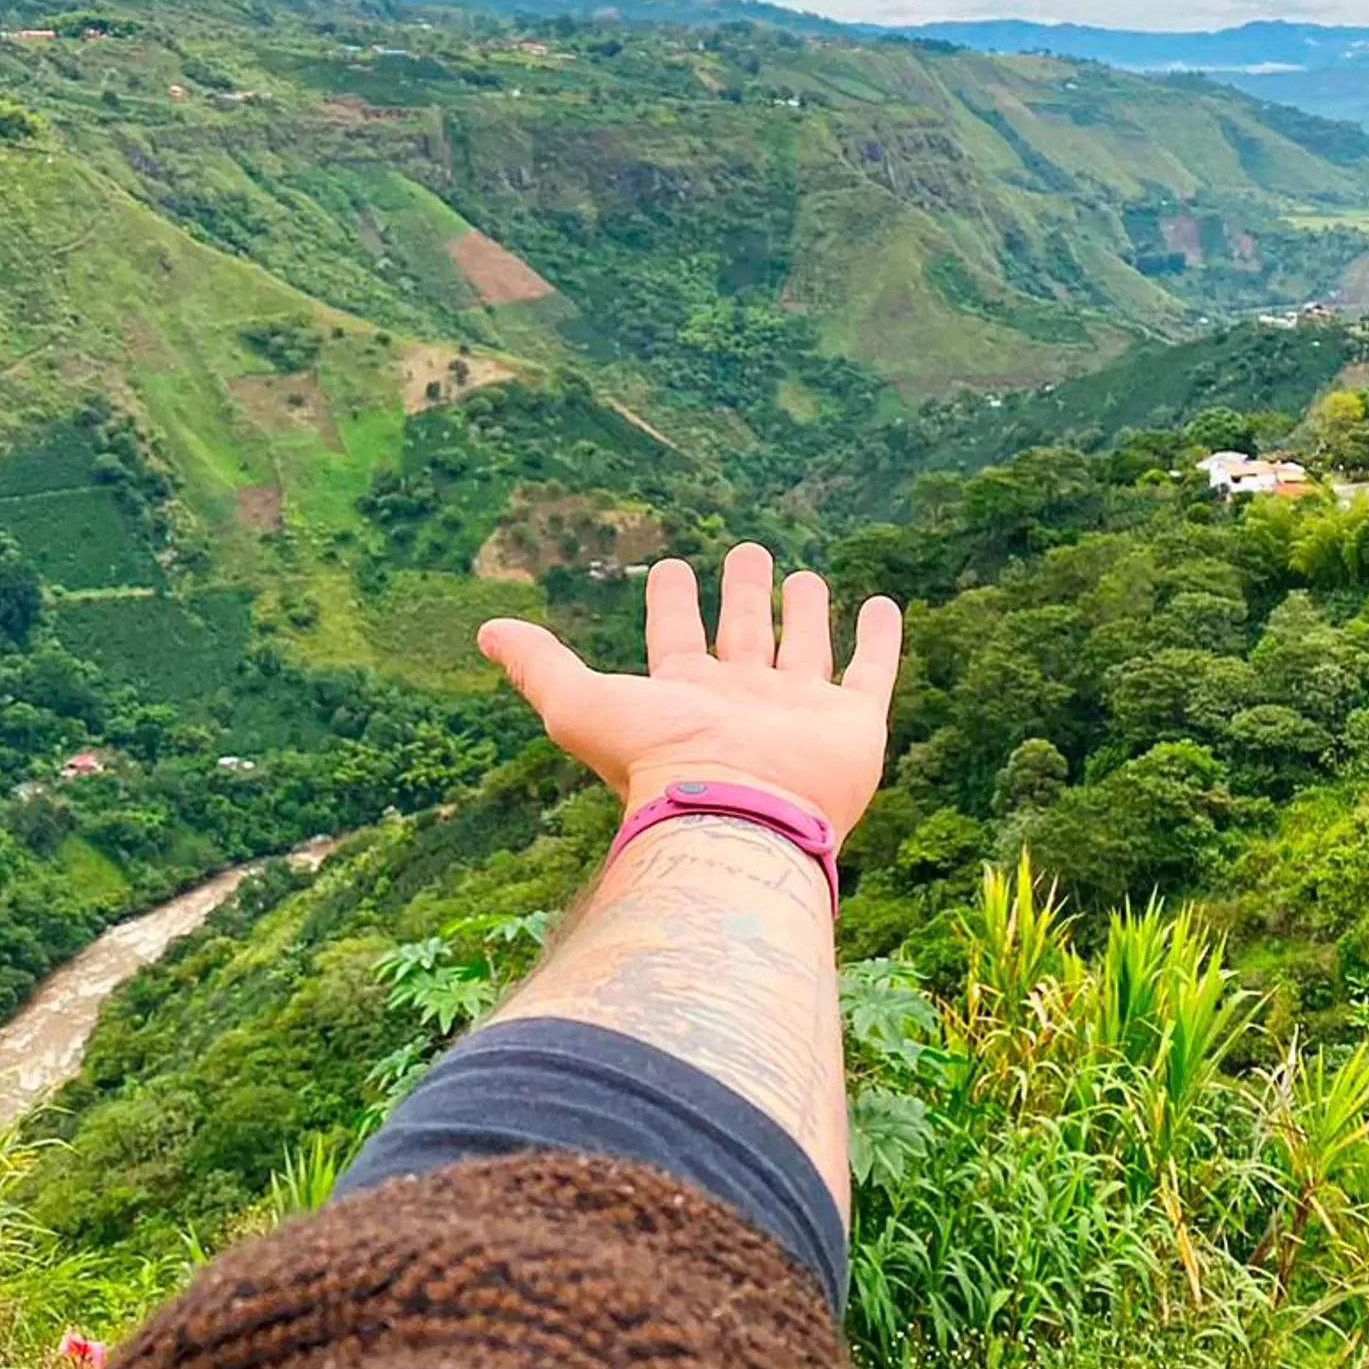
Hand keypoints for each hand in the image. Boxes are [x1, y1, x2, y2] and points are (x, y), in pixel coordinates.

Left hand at [477, 543, 902, 843]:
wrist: (737, 816)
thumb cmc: (658, 765)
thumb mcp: (580, 705)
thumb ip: (538, 666)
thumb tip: (483, 631)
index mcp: (684, 698)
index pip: (676, 637)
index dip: (671, 601)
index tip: (671, 565)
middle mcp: (742, 702)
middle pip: (742, 636)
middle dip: (742, 594)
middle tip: (746, 552)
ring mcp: (798, 712)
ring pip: (803, 648)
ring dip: (803, 611)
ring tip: (803, 575)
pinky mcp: (851, 723)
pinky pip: (870, 672)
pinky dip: (880, 639)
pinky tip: (884, 605)